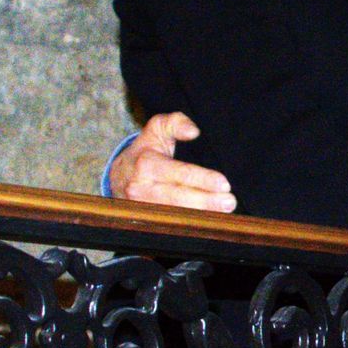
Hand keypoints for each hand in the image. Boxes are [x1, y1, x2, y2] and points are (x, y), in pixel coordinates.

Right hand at [111, 112, 237, 212]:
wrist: (118, 176)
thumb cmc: (144, 151)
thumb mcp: (156, 129)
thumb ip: (175, 123)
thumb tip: (193, 131)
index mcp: (146, 164)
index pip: (179, 173)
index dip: (202, 179)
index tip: (224, 184)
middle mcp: (141, 188)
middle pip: (178, 198)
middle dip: (206, 202)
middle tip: (229, 202)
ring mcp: (141, 208)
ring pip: (174, 215)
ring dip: (201, 216)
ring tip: (224, 212)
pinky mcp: (145, 221)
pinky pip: (169, 224)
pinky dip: (189, 224)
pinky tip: (207, 221)